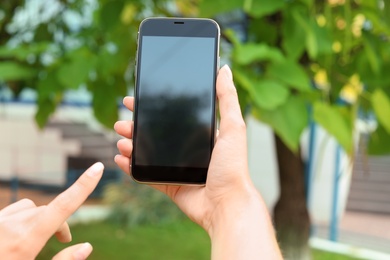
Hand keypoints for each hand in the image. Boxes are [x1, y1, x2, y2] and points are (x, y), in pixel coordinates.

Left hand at [0, 162, 103, 259]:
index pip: (64, 206)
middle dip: (60, 222)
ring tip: (37, 240)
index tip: (98, 168)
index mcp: (26, 240)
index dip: (84, 186)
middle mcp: (10, 225)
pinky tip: (15, 236)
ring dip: (40, 219)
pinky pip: (11, 212)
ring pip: (29, 209)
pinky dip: (22, 219)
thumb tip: (86, 246)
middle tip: (64, 240)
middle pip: (48, 210)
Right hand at [115, 65, 281, 258]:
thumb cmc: (233, 167)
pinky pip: (146, 175)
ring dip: (131, 144)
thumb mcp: (233, 128)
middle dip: (136, 125)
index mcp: (200, 135)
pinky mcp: (169, 185)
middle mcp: (187, 149)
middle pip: (155, 133)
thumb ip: (227, 99)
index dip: (153, 107)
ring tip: (120, 138)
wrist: (226, 204)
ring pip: (147, 152)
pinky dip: (131, 167)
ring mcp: (176, 168)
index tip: (135, 99)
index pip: (172, 115)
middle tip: (121, 120)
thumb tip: (224, 69)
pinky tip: (120, 158)